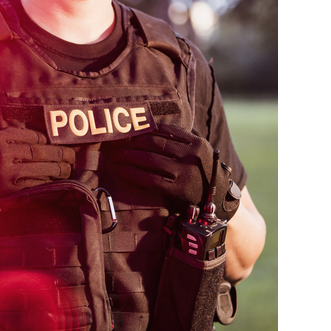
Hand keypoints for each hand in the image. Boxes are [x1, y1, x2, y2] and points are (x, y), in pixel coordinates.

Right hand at [0, 127, 75, 214]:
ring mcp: (7, 174)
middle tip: (71, 156)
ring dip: (58, 170)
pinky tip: (54, 183)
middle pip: (41, 152)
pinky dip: (46, 184)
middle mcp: (4, 154)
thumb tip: (24, 134)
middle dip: (60, 154)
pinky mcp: (7, 192)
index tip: (52, 144)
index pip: (31, 136)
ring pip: (41, 170)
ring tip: (67, 169)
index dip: (46, 141)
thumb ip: (0, 134)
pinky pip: (33, 187)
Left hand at [104, 124, 239, 220]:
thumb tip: (145, 130)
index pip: (163, 130)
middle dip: (130, 143)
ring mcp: (185, 173)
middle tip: (112, 144)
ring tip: (113, 156)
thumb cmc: (200, 173)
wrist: (217, 200)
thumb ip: (178, 141)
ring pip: (150, 160)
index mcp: (196, 142)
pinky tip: (122, 170)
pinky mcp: (178, 190)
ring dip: (128, 156)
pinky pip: (150, 179)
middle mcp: (192, 156)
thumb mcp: (196, 153)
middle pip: (153, 144)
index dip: (141, 130)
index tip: (125, 131)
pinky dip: (133, 174)